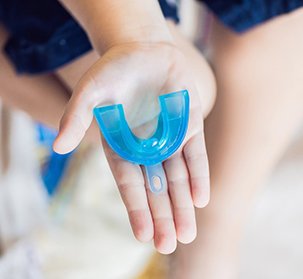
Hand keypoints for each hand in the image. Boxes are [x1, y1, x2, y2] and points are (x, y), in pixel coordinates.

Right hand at [53, 42, 209, 253]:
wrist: (144, 52)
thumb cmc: (113, 70)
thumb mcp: (91, 90)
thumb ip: (76, 116)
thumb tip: (58, 145)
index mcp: (121, 146)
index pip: (129, 184)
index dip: (136, 208)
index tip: (143, 235)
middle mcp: (146, 148)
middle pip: (155, 188)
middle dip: (162, 216)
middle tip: (168, 244)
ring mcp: (169, 138)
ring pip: (177, 178)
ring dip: (183, 205)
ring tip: (187, 234)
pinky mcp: (189, 126)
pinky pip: (195, 155)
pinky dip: (198, 176)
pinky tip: (200, 199)